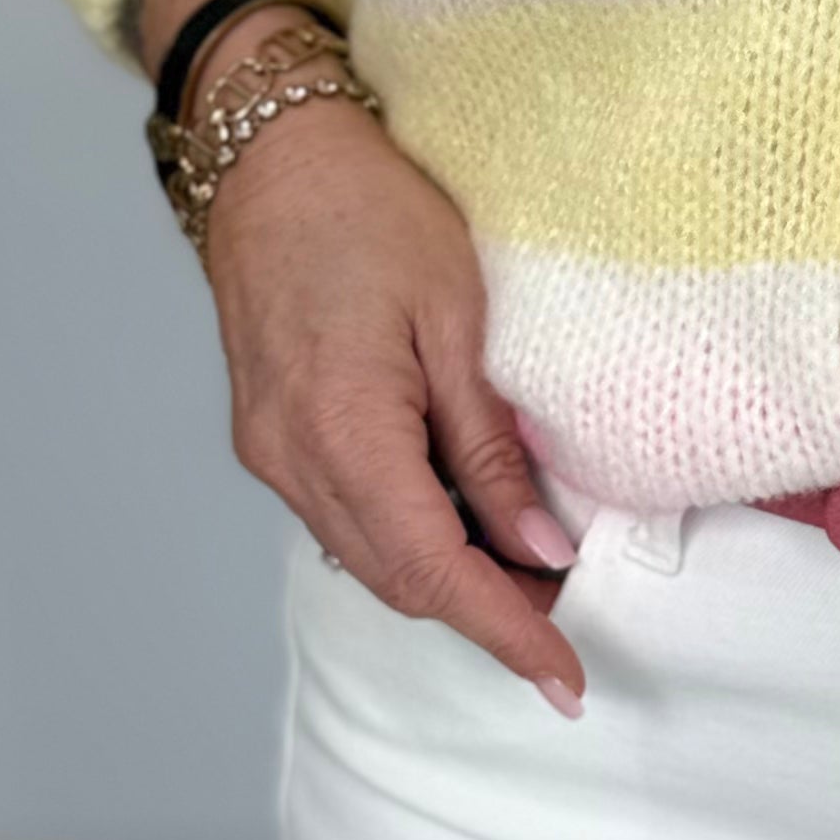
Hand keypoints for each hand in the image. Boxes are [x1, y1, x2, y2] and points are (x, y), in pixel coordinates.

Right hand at [199, 92, 588, 717]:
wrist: (270, 155)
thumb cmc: (370, 211)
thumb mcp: (457, 319)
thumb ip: (489, 447)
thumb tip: (538, 547)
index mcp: (342, 430)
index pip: (433, 572)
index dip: (505, 633)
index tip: (566, 684)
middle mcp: (293, 460)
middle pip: (399, 580)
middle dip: (487, 613)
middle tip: (570, 617)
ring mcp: (271, 453)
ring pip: (370, 557)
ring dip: (448, 578)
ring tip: (533, 572)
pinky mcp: (269, 437)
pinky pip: (346, 518)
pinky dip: (410, 536)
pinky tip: (466, 521)